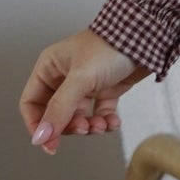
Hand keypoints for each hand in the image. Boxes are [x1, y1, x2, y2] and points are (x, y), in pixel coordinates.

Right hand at [19, 27, 150, 154]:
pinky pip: (99, 113)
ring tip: (101, 124)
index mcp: (50, 68)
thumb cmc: (110, 46)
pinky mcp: (106, 89)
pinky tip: (113, 122)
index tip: (49, 143)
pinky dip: (105, 121)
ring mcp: (86, 84)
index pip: (32, 103)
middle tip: (84, 128)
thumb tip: (40, 137)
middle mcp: (64, 76)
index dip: (38, 125)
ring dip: (89, 126)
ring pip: (79, 117)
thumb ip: (59, 109)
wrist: (147, 36)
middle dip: (70, 126)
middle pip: (56, 115)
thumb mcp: (80, 78)